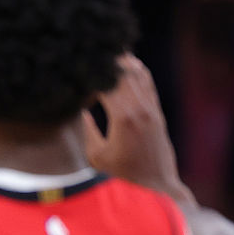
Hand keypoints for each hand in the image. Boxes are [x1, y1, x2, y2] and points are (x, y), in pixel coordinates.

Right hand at [83, 54, 195, 205]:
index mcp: (124, 118)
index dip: (91, 71)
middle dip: (106, 60)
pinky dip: (135, 71)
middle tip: (90, 48)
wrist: (157, 186)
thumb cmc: (122, 176)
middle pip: (123, 71)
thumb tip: (77, 109)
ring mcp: (152, 109)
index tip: (76, 63)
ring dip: (122, 62)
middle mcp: (141, 108)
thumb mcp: (96, 155)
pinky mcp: (157, 113)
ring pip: (137, 73)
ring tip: (107, 50)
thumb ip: (86, 129)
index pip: (106, 82)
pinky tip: (127, 64)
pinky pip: (147, 83)